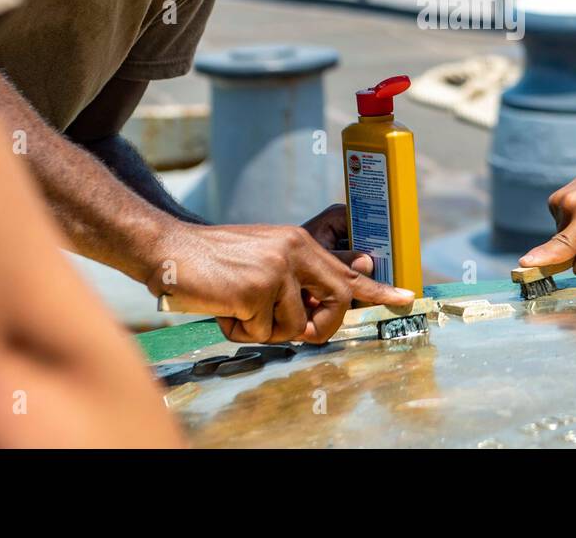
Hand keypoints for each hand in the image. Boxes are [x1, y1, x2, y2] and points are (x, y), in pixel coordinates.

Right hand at [148, 206, 412, 344]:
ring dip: (264, 329)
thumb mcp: (265, 261)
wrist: (170, 251)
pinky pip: (261, 332)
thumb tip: (325, 306)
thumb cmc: (215, 263)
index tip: (406, 297)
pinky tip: (223, 308)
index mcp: (299, 243)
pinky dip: (240, 330)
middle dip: (323, 328)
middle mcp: (295, 251)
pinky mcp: (258, 289)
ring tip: (238, 308)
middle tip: (299, 331)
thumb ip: (297, 280)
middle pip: (338, 302)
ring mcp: (278, 270)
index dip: (379, 289)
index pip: (348, 271)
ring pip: (293, 326)